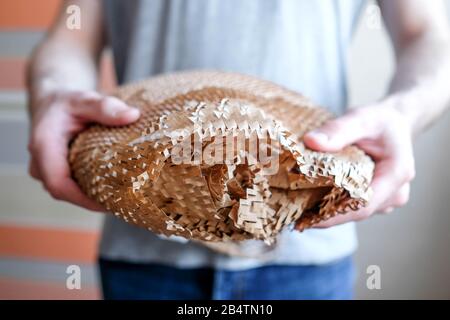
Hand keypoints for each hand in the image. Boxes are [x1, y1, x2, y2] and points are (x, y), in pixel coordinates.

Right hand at [28, 90, 139, 210]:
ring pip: (69, 192)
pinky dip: (92, 189)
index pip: (58, 184)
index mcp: (43, 146)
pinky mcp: (57, 174)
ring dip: (93, 196)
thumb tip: (132, 115)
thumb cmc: (66, 102)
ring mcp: (47, 171)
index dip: (83, 199)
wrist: (51, 104)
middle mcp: (41, 164)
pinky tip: (115, 189)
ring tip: (123, 197)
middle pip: (66, 193)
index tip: (110, 203)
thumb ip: (105, 107)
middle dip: (93, 200)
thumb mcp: (84, 99)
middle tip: (125, 201)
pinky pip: (72, 187)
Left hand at [303, 103, 415, 226]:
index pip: (364, 204)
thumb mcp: (360, 118)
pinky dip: (334, 205)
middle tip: (294, 216)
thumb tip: (311, 141)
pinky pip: (354, 206)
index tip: (308, 219)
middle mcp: (395, 192)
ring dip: (329, 212)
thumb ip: (338, 130)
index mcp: (397, 173)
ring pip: (354, 212)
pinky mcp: (376, 199)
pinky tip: (311, 203)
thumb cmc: (380, 120)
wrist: (394, 123)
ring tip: (298, 210)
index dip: (335, 215)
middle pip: (357, 212)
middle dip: (327, 215)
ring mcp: (387, 199)